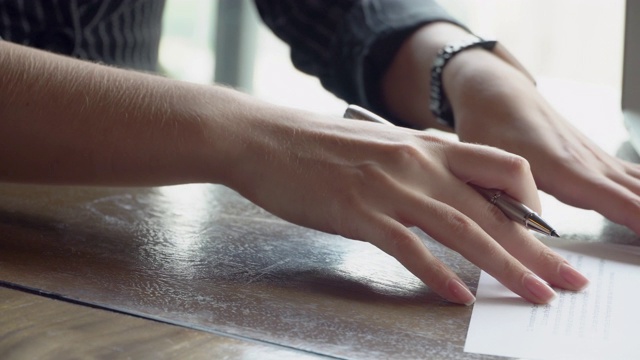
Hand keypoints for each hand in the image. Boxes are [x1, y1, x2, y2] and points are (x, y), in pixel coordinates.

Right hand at [226, 106, 588, 304]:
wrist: (265, 139)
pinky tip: (458, 295)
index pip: (502, 168)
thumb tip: (449, 196)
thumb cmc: (320, 147)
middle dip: (535, 247)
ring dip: (503, 265)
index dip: (531, 203)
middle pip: (493, 207)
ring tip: (530, 294)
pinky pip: (410, 247)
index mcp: (426, 145)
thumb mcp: (381, 147)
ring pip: (463, 228)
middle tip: (562, 279)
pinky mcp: (359, 211)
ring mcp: (389, 186)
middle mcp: (418, 162)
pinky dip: (438, 274)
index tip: (541, 233)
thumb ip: (419, 168)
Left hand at [448, 51, 639, 235]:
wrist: (497, 94)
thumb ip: (509, 204)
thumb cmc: (490, 130)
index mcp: (566, 169)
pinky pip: (636, 178)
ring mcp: (597, 160)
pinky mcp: (597, 159)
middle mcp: (591, 164)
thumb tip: (530, 236)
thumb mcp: (489, 168)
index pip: (618, 202)